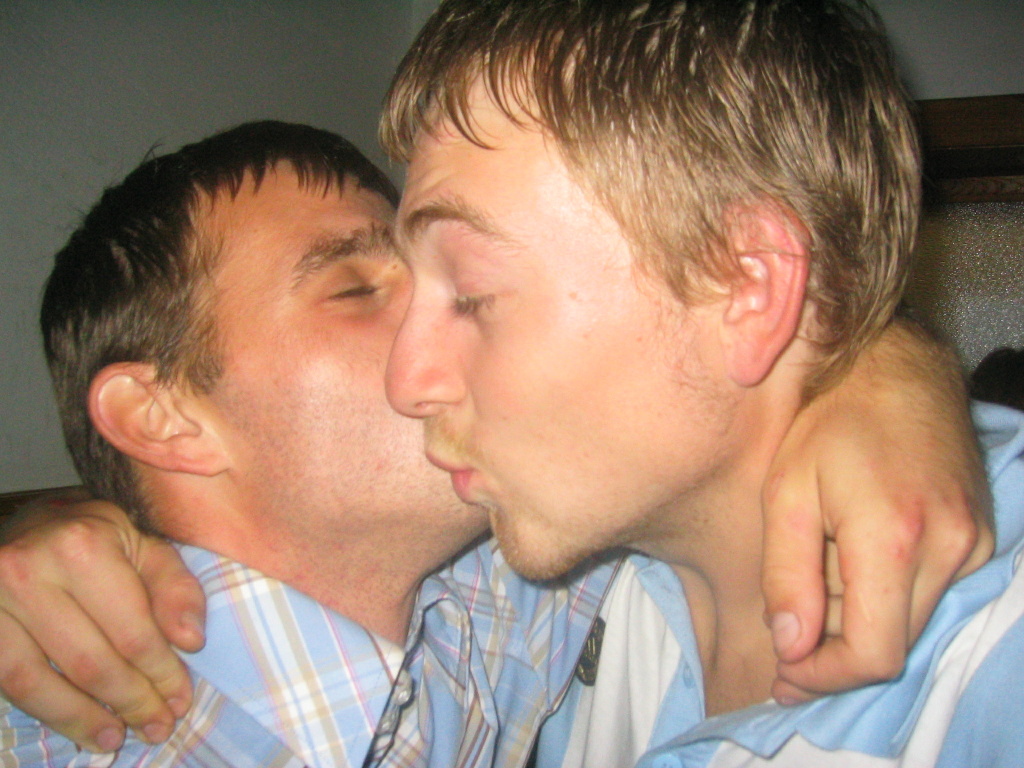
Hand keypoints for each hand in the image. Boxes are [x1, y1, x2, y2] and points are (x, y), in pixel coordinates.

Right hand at [0, 498, 205, 750]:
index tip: (180, 700)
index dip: (161, 673)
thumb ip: (175, 588)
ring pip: (37, 680)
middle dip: (130, 701)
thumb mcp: (145, 545)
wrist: (32, 522)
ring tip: (116, 738)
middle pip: (88, 660)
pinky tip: (77, 725)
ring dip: (82, 718)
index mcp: (83, 545)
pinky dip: (47, 710)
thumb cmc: (96, 536)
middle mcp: (30, 570)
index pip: (131, 630)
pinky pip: (8, 680)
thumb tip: (191, 641)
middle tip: (157, 725)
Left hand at [760, 319, 993, 703]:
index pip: (874, 653)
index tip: (785, 671)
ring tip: (820, 564)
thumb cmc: (828, 424)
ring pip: (909, 620)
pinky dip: (885, 591)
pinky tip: (854, 551)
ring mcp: (973, 544)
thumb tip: (792, 649)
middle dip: (834, 647)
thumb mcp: (786, 494)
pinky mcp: (980, 538)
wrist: (897, 371)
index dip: (825, 676)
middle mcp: (949, 548)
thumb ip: (786, 576)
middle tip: (788, 631)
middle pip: (893, 643)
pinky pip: (929, 592)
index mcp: (895, 537)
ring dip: (858, 614)